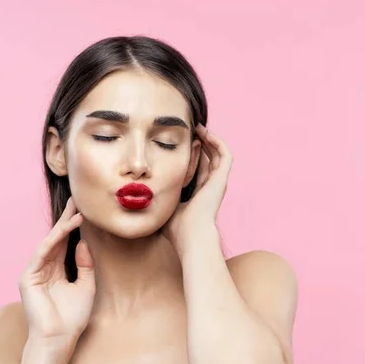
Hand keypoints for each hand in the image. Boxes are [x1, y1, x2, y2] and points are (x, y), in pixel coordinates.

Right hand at [18, 197, 95, 345]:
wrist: (60, 337)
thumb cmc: (73, 316)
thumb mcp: (87, 285)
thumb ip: (85, 264)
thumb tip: (82, 242)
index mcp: (58, 270)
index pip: (66, 243)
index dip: (74, 226)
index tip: (84, 209)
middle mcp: (46, 268)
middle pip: (57, 238)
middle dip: (67, 219)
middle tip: (77, 199)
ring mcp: (35, 271)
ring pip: (51, 242)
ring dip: (64, 226)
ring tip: (77, 211)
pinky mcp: (29, 276)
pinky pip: (43, 252)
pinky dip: (56, 239)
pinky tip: (68, 228)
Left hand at [162, 124, 232, 250]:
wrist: (190, 235)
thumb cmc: (176, 229)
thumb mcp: (165, 209)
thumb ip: (158, 201)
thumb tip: (138, 197)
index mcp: (200, 195)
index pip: (198, 171)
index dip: (193, 157)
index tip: (182, 145)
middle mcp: (211, 187)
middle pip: (210, 160)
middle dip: (202, 145)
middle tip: (191, 132)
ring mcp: (218, 183)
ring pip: (219, 155)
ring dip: (211, 140)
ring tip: (199, 128)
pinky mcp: (221, 179)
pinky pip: (225, 155)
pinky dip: (217, 142)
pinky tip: (205, 133)